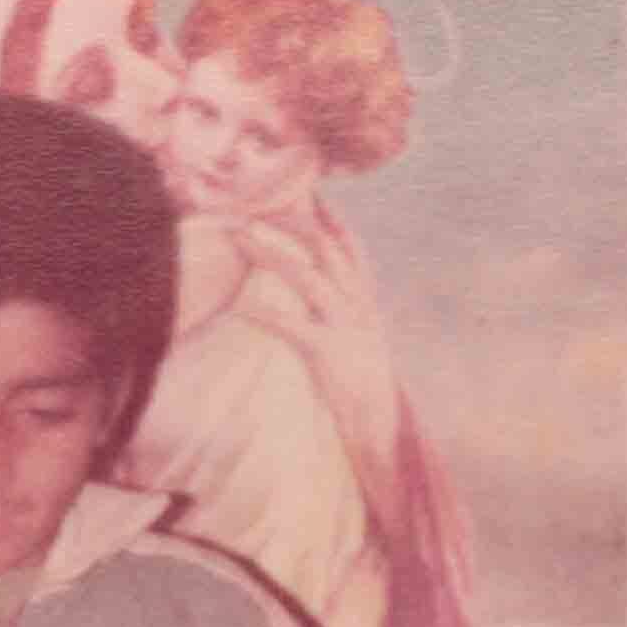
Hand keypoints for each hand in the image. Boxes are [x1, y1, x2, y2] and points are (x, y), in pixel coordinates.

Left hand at [229, 214, 409, 532]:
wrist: (384, 435)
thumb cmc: (365, 396)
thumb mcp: (358, 347)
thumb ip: (342, 320)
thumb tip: (320, 303)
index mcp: (366, 306)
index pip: (349, 249)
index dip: (328, 218)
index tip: (307, 190)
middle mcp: (360, 310)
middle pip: (326, 251)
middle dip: (293, 222)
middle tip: (258, 200)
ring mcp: (348, 330)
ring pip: (310, 277)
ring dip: (273, 252)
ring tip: (242, 234)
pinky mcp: (331, 357)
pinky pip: (294, 327)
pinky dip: (266, 313)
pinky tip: (242, 306)